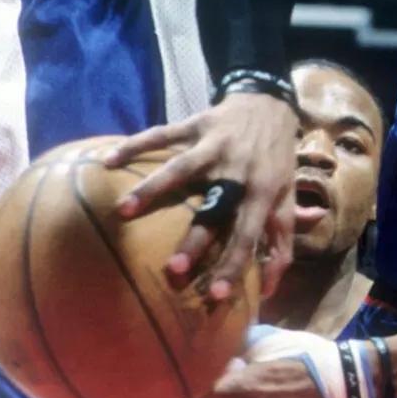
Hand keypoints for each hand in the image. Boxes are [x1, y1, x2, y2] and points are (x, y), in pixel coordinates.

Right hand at [104, 91, 297, 301]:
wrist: (270, 102)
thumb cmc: (276, 160)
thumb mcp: (287, 198)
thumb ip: (282, 243)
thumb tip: (270, 289)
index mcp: (262, 192)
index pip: (248, 235)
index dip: (233, 265)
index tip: (215, 295)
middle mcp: (237, 171)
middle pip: (214, 209)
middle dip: (195, 239)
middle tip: (174, 269)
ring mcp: (213, 146)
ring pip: (181, 169)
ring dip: (152, 189)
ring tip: (123, 211)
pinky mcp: (194, 125)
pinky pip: (161, 135)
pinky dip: (135, 145)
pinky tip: (108, 161)